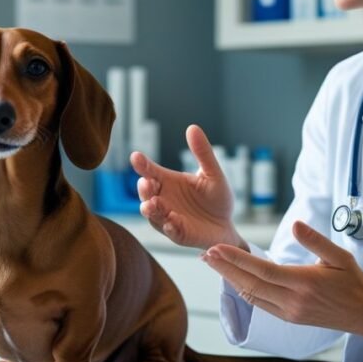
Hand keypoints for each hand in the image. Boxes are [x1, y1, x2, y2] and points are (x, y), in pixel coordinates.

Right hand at [130, 124, 243, 249]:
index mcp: (168, 182)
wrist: (227, 225)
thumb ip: (203, 153)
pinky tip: (172, 221)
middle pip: (146, 193)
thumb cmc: (217, 198)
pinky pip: (170, 231)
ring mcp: (168, 218)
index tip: (136, 157)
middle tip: (146, 183)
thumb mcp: (213, 174)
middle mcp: (163, 199)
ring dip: (152, 209)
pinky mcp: (178, 234)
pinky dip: (170, 226)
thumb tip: (193, 127)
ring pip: (153, 214)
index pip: (150, 171)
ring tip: (154, 203)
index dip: (142, 165)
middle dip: (144, 189)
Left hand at [202, 220, 362, 354]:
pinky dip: (243, 290)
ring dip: (230, 280)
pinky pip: (259, 304)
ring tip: (213, 264)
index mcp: (304, 283)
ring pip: (251, 296)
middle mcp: (293, 301)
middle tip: (205, 254)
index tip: (218, 248)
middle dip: (225, 269)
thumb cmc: (353, 282)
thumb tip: (295, 224)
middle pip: (250, 284)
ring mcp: (289, 313)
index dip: (237, 260)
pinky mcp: (288, 319)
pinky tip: (234, 279)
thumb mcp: (340, 256)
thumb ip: (316, 240)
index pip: (263, 270)